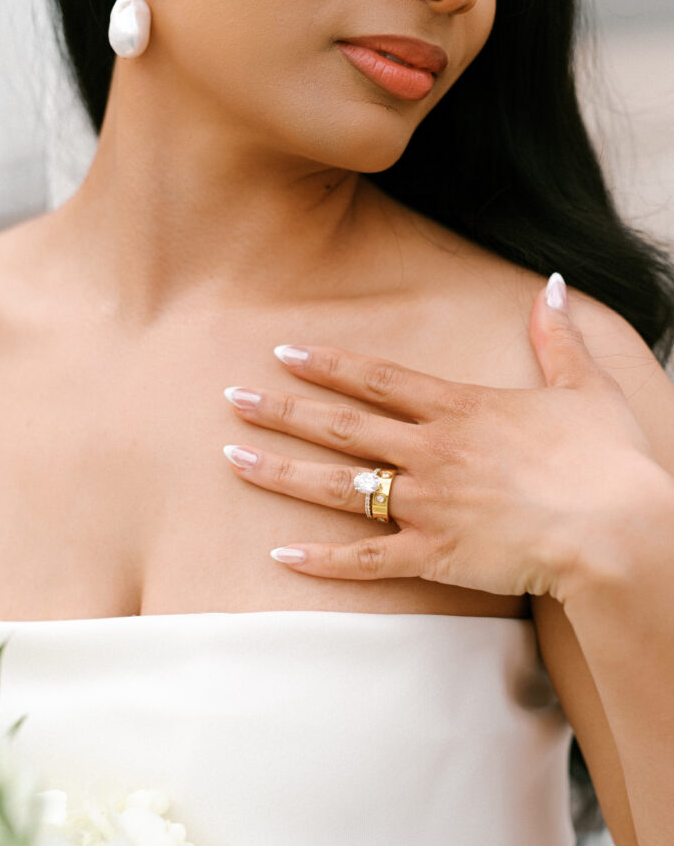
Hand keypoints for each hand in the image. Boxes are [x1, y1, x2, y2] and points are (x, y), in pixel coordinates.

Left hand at [222, 275, 656, 601]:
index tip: (283, 353)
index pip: (378, 380)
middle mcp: (431, 452)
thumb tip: (551, 284)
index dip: (328, 364)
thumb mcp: (586, 388)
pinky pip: (366, 560)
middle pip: (341, 427)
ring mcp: (427, 505)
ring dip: (281, 472)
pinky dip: (322, 561)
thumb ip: (558, 336)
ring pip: (337, 487)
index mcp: (461, 410)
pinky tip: (279, 557)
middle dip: (283, 410)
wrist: (615, 531)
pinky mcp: (433, 555)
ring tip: (233, 458)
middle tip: (231, 398)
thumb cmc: (607, 461)